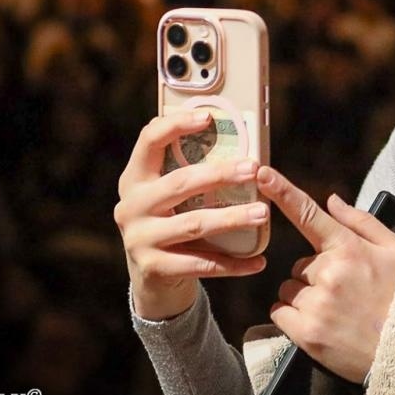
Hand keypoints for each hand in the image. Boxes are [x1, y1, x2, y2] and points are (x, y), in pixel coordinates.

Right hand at [115, 110, 269, 320]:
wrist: (150, 276)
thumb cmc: (170, 220)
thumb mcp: (167, 193)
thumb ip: (186, 168)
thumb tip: (239, 135)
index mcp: (135, 178)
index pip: (149, 140)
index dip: (176, 125)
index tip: (208, 117)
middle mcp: (131, 205)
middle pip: (179, 183)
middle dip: (220, 175)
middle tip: (253, 169)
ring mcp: (139, 238)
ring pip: (194, 224)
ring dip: (233, 218)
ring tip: (263, 213)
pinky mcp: (153, 268)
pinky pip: (201, 263)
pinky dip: (233, 264)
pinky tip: (258, 261)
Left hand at [258, 166, 394, 382]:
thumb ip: (362, 223)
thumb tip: (331, 199)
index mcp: (349, 248)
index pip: (309, 214)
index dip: (282, 191)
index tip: (261, 173)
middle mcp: (329, 273)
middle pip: (301, 264)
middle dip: (317, 274)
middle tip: (347, 292)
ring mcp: (317, 304)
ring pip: (289, 288)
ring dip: (305, 296)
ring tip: (338, 311)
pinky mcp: (307, 334)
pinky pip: (280, 313)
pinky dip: (293, 317)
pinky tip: (321, 324)